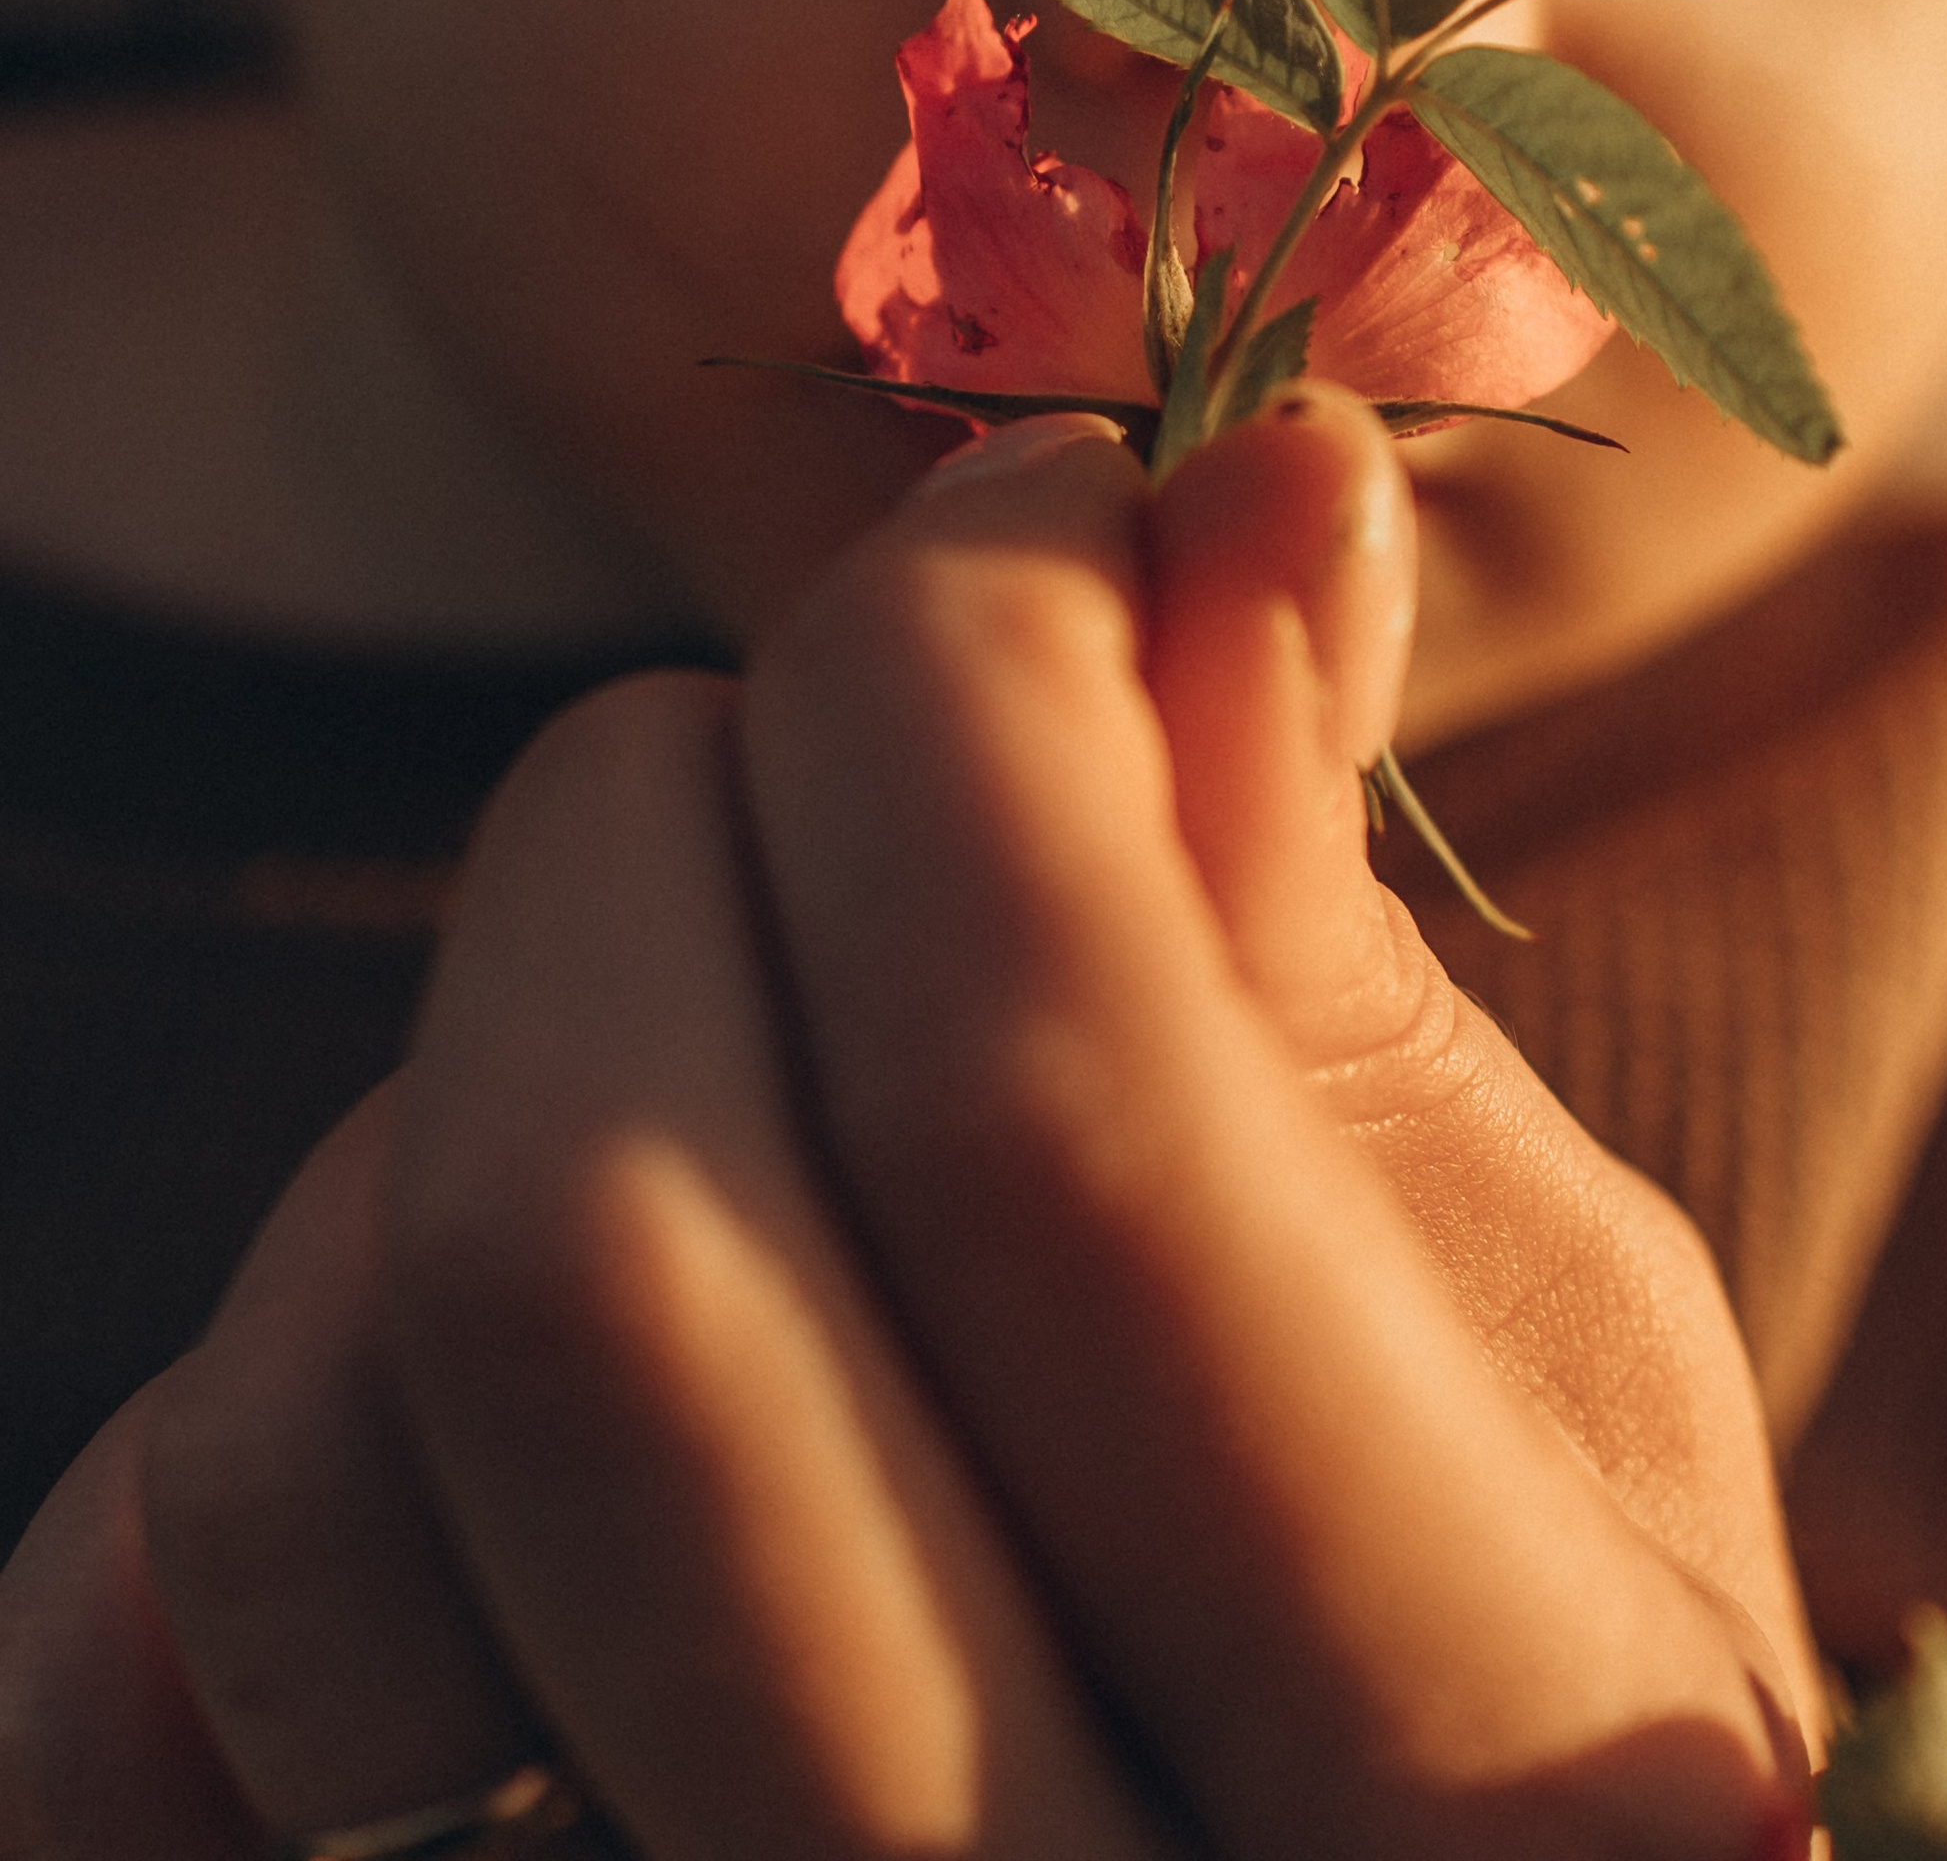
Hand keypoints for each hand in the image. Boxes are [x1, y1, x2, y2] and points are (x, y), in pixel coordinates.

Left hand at [0, 391, 1811, 1856]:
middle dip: (671, 813)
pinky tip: (488, 1406)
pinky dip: (251, 1416)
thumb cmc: (1469, 1672)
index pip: (1043, 1109)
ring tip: (687, 1101)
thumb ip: (1338, 959)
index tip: (1039, 521)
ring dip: (456, 1118)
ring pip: (297, 1457)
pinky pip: (112, 1682)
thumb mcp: (1541, 1352)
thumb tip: (1250, 477)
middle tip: (831, 756)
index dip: (986, 675)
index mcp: (1486, 1778)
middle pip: (593, 1244)